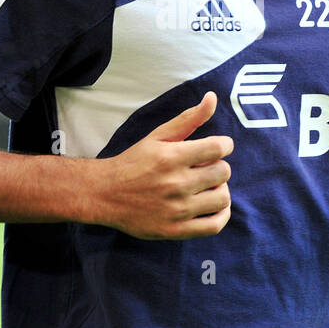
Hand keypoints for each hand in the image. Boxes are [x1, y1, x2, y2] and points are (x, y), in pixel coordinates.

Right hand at [93, 92, 233, 239]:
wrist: (104, 194)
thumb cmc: (134, 162)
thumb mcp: (158, 136)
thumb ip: (188, 118)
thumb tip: (212, 97)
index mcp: (171, 157)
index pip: (219, 148)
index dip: (224, 145)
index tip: (217, 148)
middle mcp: (175, 184)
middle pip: (223, 172)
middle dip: (219, 167)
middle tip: (206, 168)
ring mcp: (176, 209)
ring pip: (222, 199)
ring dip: (221, 190)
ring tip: (209, 187)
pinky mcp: (175, 230)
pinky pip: (214, 225)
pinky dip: (222, 215)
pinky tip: (215, 206)